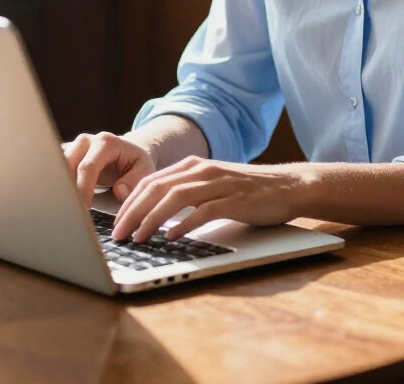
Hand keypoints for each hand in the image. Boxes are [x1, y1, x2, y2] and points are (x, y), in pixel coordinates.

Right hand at [63, 131, 156, 203]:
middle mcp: (86, 141)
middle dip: (67, 190)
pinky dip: (55, 184)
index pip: (88, 167)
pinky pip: (54, 169)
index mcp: (105, 142)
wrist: (128, 152)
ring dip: (58, 188)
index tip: (83, 210)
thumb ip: (134, 181)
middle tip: (70, 213)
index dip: (83, 189)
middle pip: (67, 166)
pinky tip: (57, 200)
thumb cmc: (136, 163)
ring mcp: (74, 146)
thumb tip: (119, 191)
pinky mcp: (66, 155)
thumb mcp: (145, 169)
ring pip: (57, 167)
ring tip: (64, 209)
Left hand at [111, 155, 303, 242]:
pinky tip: (173, 237)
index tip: (116, 224)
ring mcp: (218, 184)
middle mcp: (202, 171)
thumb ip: (186, 193)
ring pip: (175, 197)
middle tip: (118, 234)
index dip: (129, 202)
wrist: (287, 186)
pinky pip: (204, 211)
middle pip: (157, 188)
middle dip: (133, 212)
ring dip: (152, 219)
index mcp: (193, 166)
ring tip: (138, 237)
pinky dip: (186, 224)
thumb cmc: (247, 191)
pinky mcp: (234, 199)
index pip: (150, 181)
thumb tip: (154, 215)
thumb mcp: (211, 185)